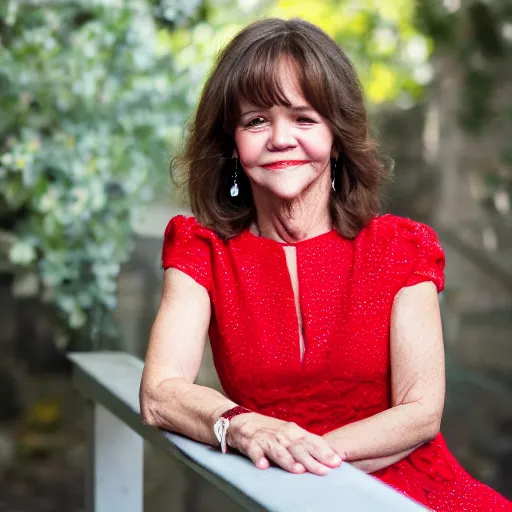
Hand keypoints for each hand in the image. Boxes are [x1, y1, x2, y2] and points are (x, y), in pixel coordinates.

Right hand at [226, 413, 342, 475]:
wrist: (241, 421)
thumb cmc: (270, 431)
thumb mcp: (290, 434)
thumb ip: (306, 444)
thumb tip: (330, 457)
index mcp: (294, 431)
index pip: (312, 441)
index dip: (325, 451)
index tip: (337, 462)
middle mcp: (282, 434)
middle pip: (298, 447)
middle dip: (312, 460)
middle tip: (324, 471)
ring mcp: (266, 438)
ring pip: (279, 450)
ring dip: (288, 460)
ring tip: (298, 470)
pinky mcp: (250, 443)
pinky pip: (254, 451)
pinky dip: (258, 457)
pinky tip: (263, 466)